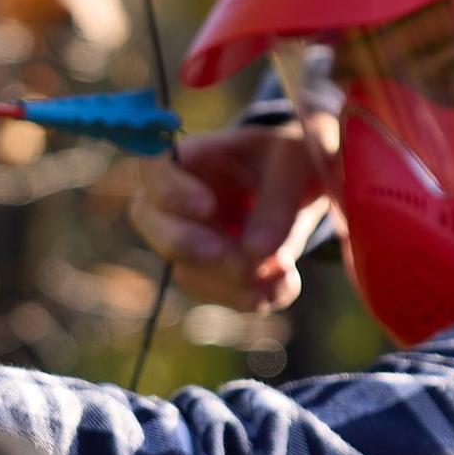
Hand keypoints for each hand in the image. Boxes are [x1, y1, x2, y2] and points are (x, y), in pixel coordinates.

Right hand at [131, 117, 332, 312]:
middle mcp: (179, 200)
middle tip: (229, 254)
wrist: (304, 184)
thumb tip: (255, 252)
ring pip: (186, 271)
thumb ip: (278, 198)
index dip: (170, 192)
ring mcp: (190, 239)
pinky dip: (253, 297)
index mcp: (194, 157)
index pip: (154, 168)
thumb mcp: (294, 163)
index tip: (208, 207)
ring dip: (233, 281)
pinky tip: (286, 281)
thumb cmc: (289, 159)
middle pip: (149, 222)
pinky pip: (219, 295)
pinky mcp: (212, 273)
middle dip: (186, 245)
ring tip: (284, 267)